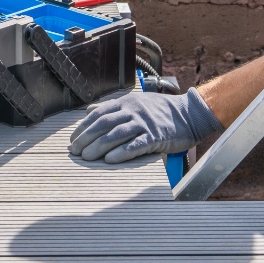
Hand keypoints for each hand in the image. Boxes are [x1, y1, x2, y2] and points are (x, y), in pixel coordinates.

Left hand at [69, 89, 223, 163]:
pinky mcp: (156, 137)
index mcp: (125, 102)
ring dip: (99, 147)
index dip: (83, 127)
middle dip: (87, 138)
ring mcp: (144, 123)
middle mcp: (132, 111)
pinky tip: (110, 160)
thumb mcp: (135, 103)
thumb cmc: (161, 111)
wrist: (190, 114)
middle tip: (75, 151)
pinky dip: (121, 152)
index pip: (98, 114)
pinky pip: (136, 145)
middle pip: (104, 124)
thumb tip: (89, 111)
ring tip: (87, 157)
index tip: (73, 139)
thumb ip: (112, 107)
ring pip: (116, 134)